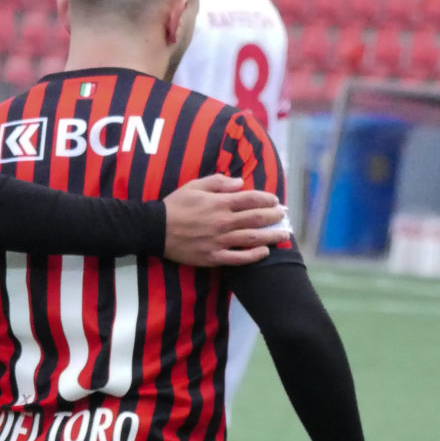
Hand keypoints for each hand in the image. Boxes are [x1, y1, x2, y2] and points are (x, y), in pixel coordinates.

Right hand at [161, 175, 290, 266]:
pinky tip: (264, 252)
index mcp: (219, 203)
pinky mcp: (213, 256)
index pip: (251, 199)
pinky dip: (253, 256)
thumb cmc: (175, 205)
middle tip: (283, 215)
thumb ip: (218, 182)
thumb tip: (240, 182)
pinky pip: (238, 258)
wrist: (155, 229)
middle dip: (274, 216)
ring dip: (271, 236)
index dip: (267, 199)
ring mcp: (219, 241)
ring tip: (283, 234)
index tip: (275, 200)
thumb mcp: (194, 186)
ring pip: (252, 238)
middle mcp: (223, 221)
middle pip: (256, 218)